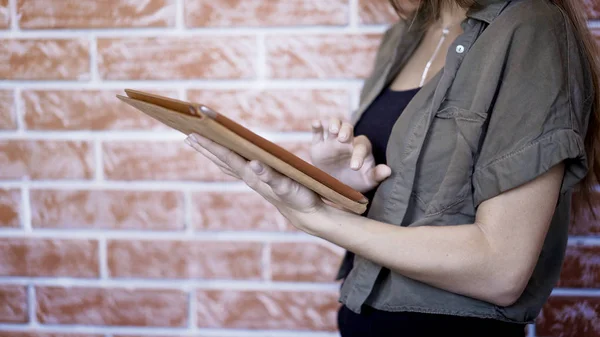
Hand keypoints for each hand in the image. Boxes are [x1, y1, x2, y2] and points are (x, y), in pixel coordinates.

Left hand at [184, 133, 324, 229]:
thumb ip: (270, 176)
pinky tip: (224, 155)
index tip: (194, 134)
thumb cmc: (299, 198)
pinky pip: (237, 166)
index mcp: (252, 176)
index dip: (211, 145)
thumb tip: (254, 164)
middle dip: (205, 147)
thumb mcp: (287, 186)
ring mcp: (253, 179)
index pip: (227, 157)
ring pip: (226, 163)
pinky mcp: (259, 180)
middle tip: (187, 135)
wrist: (306, 214)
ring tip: (198, 142)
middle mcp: (249, 177)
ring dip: (212, 152)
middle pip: (221, 160)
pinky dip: (226, 157)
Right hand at [310, 118, 391, 192]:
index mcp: (361, 148)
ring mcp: (332, 141)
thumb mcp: (367, 181)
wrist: (337, 185)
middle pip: (348, 128)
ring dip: (334, 124)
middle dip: (345, 131)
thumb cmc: (356, 181)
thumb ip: (377, 175)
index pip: (361, 147)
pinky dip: (317, 127)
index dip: (358, 156)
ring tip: (332, 130)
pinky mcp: (319, 145)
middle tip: (342, 139)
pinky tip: (316, 124)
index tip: (354, 167)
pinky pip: (317, 132)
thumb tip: (388, 171)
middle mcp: (347, 141)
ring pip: (334, 124)